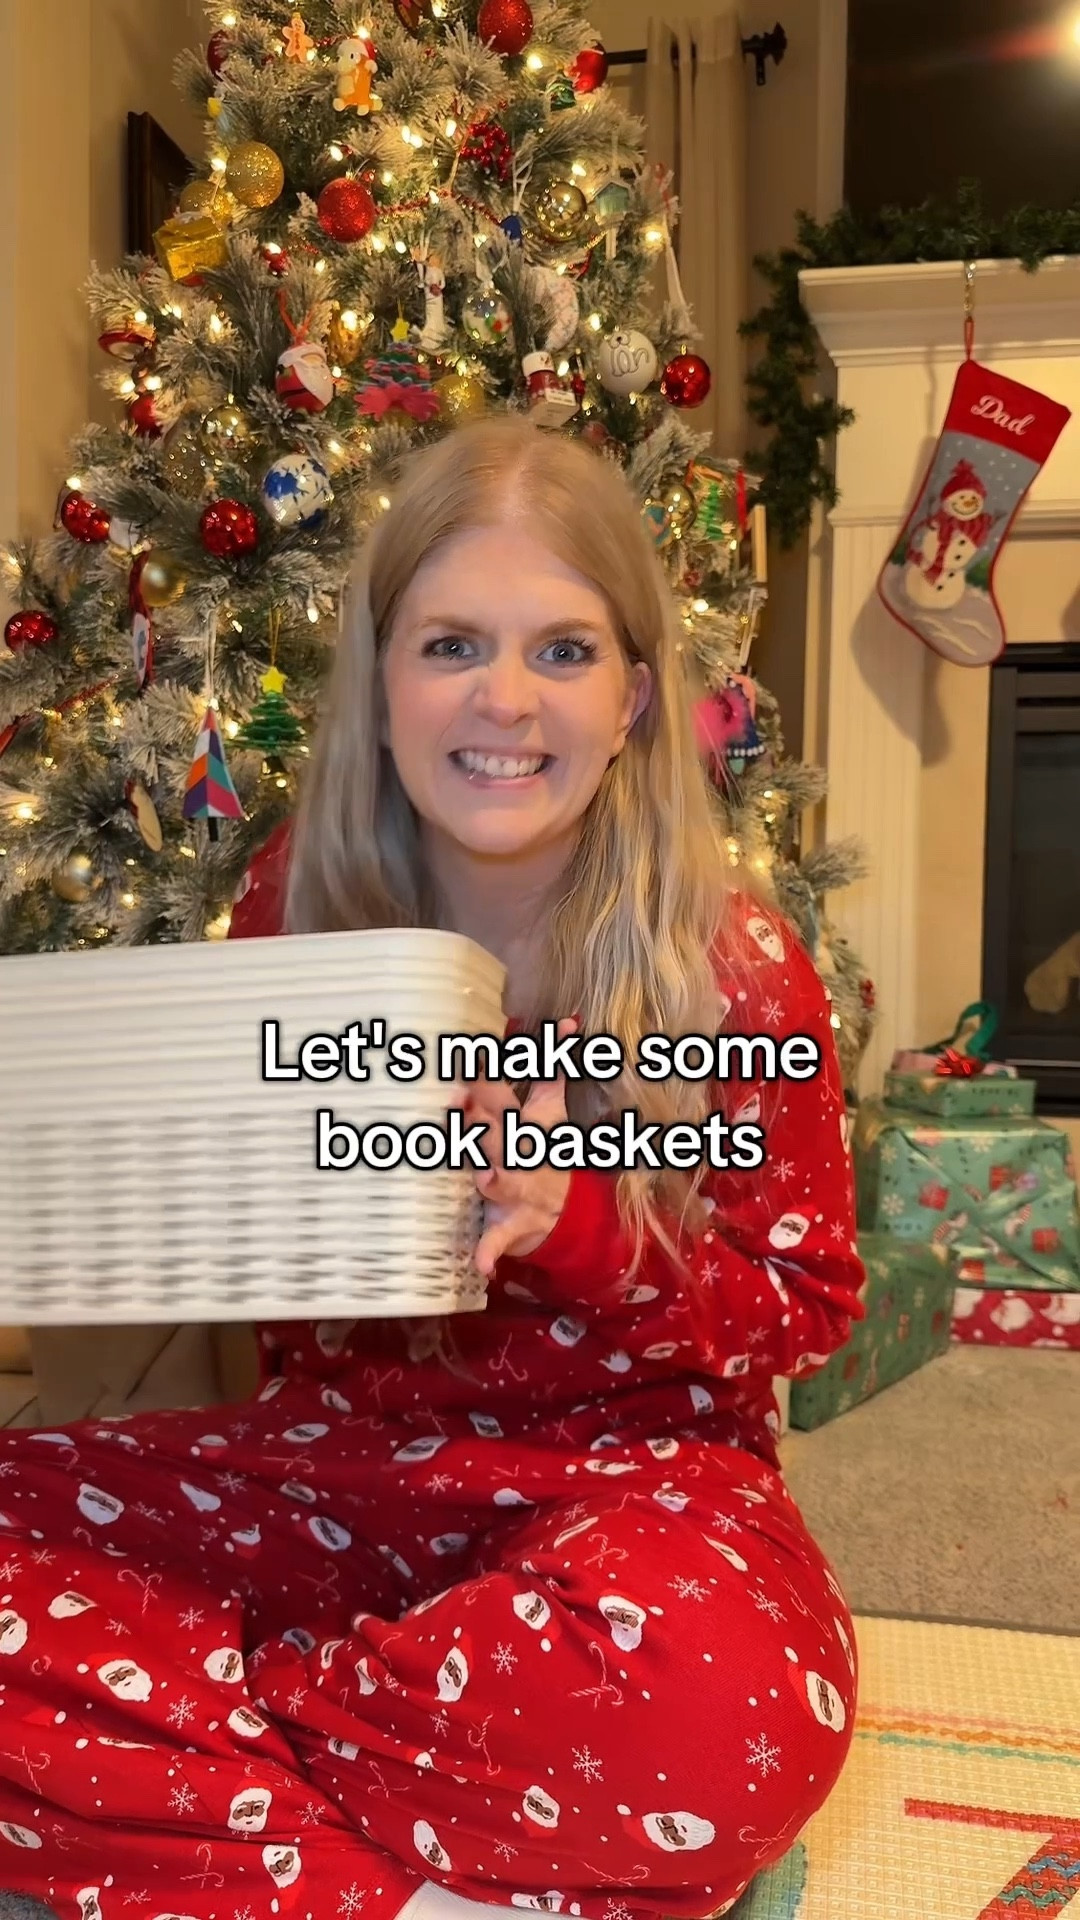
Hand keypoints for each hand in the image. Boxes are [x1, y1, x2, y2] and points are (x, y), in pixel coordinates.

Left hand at [467, 1018, 576, 1278]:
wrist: (566, 1216)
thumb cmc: (540, 1155)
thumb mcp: (548, 1111)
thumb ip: (553, 1067)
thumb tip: (571, 1020)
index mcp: (526, 1124)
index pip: (503, 1091)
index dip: (487, 1073)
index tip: (471, 1053)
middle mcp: (523, 1154)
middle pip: (500, 1131)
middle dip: (481, 1118)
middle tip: (459, 1099)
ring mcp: (520, 1190)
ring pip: (504, 1183)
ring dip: (494, 1179)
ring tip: (484, 1176)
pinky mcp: (514, 1226)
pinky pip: (500, 1241)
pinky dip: (491, 1253)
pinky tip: (482, 1266)